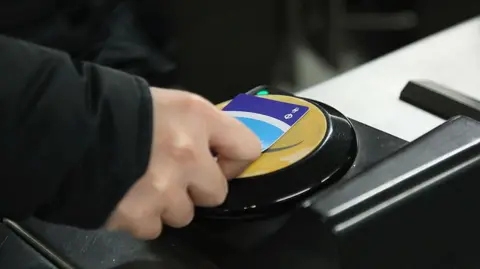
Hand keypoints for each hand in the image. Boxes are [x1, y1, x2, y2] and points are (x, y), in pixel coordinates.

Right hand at [105, 88, 260, 238]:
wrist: (65, 128)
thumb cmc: (120, 109)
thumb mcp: (167, 103)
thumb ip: (198, 125)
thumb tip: (219, 147)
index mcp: (197, 119)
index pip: (246, 148)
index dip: (234, 159)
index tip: (220, 162)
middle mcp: (188, 156)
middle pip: (217, 193)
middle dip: (197, 188)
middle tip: (173, 175)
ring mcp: (164, 190)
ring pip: (184, 214)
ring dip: (168, 204)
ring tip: (142, 184)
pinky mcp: (139, 216)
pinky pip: (154, 227)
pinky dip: (143, 217)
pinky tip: (126, 196)